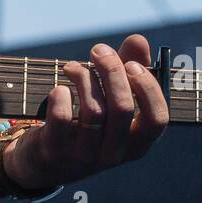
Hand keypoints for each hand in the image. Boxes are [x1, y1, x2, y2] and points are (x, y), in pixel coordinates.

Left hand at [3, 34, 167, 188]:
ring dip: (84, 77)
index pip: (157, 119)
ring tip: (74, 67)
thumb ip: (127, 70)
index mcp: (135, 144)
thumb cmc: (86, 124)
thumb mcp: (110, 101)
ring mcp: (84, 155)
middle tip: (98, 50)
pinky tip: (60, 89)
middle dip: (111, 69)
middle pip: (122, 107)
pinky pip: (62, 117)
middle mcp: (113, 154)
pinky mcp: (55, 151)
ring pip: (93, 110)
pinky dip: (61, 95)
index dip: (147, 88)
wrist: (44, 162)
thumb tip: (138, 40)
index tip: (131, 65)